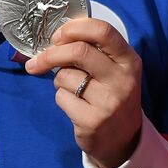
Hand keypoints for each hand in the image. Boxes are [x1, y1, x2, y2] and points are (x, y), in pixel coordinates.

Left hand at [24, 18, 142, 167]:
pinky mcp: (92, 121)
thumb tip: (57, 37)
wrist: (123, 139)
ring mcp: (109, 102)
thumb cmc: (113, 95)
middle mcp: (122, 79)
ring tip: (73, 90)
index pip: (103, 31)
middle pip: (79, 51)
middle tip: (38, 60)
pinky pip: (61, 98)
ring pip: (65, 76)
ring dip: (59, 80)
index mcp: (129, 60)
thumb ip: (94, 51)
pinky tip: (75, 106)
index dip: (75, 28)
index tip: (57, 36)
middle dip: (51, 53)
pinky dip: (61, 98)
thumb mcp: (115, 70)